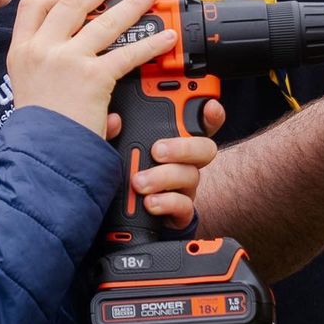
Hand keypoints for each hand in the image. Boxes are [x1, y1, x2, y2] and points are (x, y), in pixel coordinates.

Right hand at [7, 0, 177, 138]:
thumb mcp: (29, 95)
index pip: (33, 6)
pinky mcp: (93, 76)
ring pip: (105, 20)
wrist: (39, 157)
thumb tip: (94, 85)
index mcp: (21, 53)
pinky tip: (166, 39)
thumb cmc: (37, 135)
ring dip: (132, 5)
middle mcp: (42, 50)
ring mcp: (67, 59)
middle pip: (71, 3)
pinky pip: (128, 53)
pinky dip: (152, 44)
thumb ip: (54, 78)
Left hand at [126, 99, 224, 230]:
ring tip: (139, 182)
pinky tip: (150, 202)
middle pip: (205, 148)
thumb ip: (114, 129)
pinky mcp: (179, 213)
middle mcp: (183, 162)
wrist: (117, 218)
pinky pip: (185, 206)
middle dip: (184, 147)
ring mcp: (183, 188)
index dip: (209, 113)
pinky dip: (168, 203)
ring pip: (191, 176)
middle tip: (157, 150)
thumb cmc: (117, 175)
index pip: (197, 121)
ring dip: (164, 178)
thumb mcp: (113, 146)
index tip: (209, 105)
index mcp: (170, 140)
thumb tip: (113, 121)